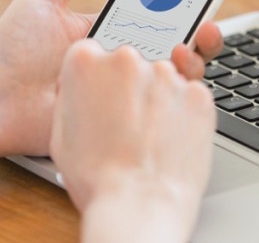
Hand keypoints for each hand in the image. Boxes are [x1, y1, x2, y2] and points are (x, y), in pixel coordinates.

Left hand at [0, 0, 253, 155]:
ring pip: (181, 64)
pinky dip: (181, 77)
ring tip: (204, 29)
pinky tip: (181, 60)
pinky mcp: (125, 111)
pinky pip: (163, 96)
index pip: (162, 1)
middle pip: (182, 30)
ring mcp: (128, 83)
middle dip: (211, 7)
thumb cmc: (11, 47)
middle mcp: (126, 53)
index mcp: (112, 25)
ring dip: (202, 42)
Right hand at [50, 40, 214, 242]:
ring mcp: (167, 74)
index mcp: (85, 62)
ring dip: (156, 98)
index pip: (91, 54)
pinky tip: (169, 137)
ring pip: (161, 78)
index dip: (95, 79)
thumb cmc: (97, 177)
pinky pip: (189, 95)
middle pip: (128, 63)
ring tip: (148, 136)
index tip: (100, 95)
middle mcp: (127, 59)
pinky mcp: (198, 93)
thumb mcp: (61, 133)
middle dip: (127, 87)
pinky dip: (182, 111)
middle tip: (124, 122)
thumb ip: (72, 97)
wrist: (139, 205)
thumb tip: (82, 88)